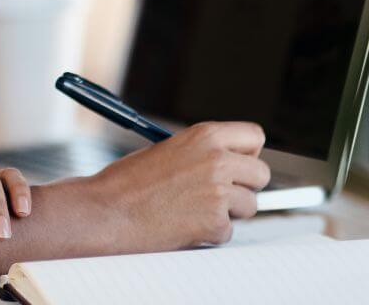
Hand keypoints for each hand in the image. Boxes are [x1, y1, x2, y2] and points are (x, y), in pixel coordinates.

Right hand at [82, 121, 270, 252]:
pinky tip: (182, 224)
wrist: (106, 210)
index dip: (246, 152)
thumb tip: (228, 164)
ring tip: (193, 210)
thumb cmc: (127, 182)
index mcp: (204, 135)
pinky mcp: (215, 221)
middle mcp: (217, 159)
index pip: (254, 136)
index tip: (236, 164)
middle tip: (220, 193)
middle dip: (244, 186)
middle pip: (261, 173)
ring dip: (228, 212)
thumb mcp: (167, 150)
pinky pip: (227, 231)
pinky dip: (209, 233)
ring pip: (249, 206)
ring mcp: (219, 191)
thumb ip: (201, 153)